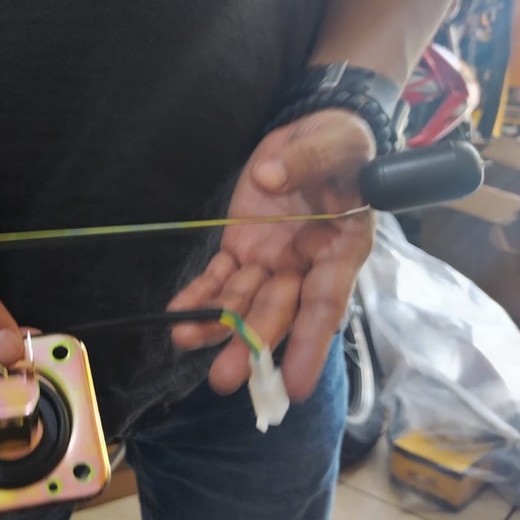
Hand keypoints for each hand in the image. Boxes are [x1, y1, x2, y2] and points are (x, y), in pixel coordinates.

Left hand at [169, 109, 376, 401]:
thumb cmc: (341, 145)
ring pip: (243, 300)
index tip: (295, 385)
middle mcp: (305, 266)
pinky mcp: (243, 247)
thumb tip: (272, 177)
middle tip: (223, 378)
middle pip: (278, 311)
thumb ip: (308, 160)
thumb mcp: (336, 143)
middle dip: (251, 344)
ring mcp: (272, 260)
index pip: (326, 302)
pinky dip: (199, 295)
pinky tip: (178, 314)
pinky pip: (219, 276)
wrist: (317, 134)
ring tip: (184, 341)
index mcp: (340, 249)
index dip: (311, 344)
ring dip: (216, 325)